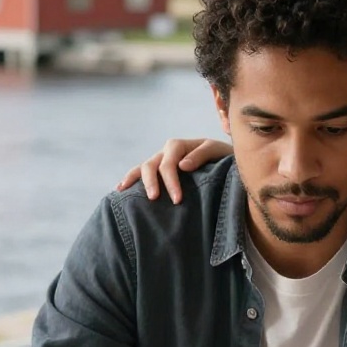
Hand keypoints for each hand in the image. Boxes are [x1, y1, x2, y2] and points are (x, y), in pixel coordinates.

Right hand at [116, 137, 230, 203]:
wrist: (226, 161)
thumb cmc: (222, 157)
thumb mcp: (217, 152)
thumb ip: (201, 155)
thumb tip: (182, 165)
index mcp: (179, 146)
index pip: (169, 163)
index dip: (171, 181)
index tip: (177, 200)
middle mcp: (166, 152)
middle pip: (151, 165)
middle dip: (152, 182)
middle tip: (155, 199)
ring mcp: (160, 161)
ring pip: (142, 168)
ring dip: (136, 181)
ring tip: (128, 195)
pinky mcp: (158, 171)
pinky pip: (139, 173)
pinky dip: (130, 179)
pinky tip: (120, 190)